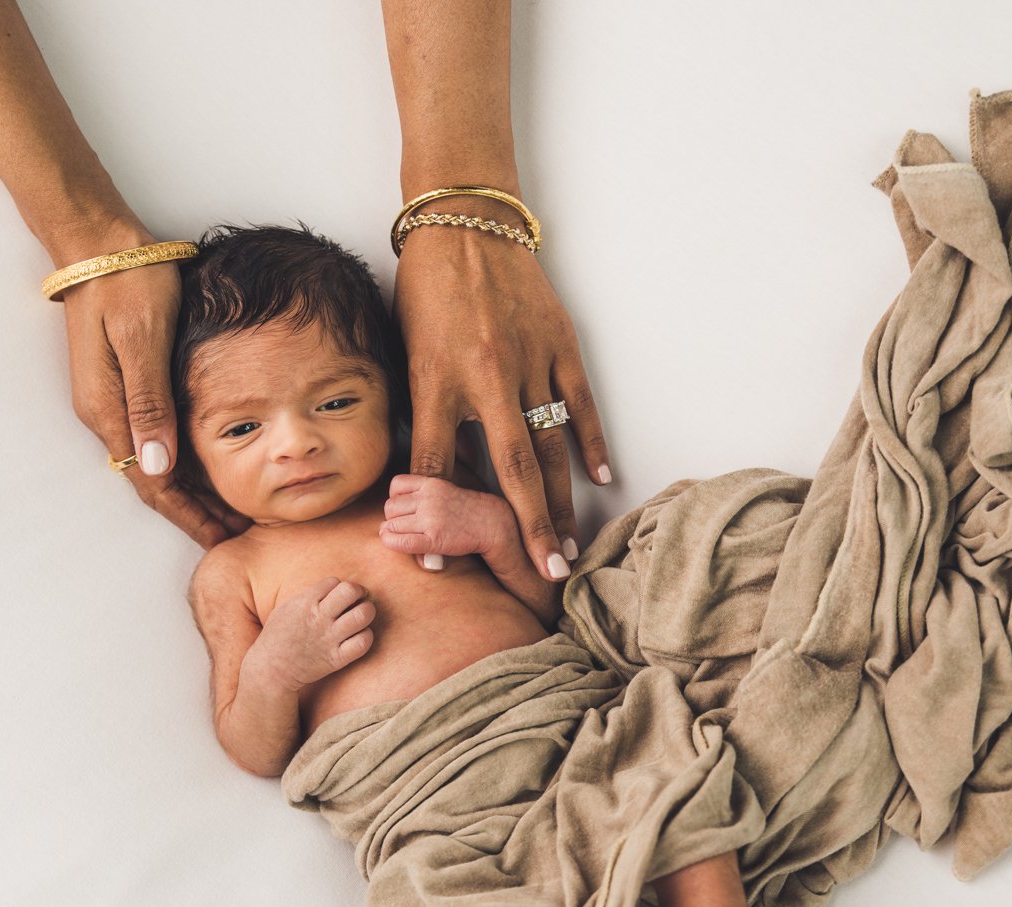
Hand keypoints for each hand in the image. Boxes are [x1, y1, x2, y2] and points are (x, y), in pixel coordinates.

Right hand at [58, 217, 252, 548]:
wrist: (98, 244)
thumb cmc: (129, 282)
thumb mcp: (143, 338)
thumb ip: (150, 401)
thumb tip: (156, 465)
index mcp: (111, 409)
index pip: (153, 484)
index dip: (190, 516)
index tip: (224, 540)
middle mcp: (106, 413)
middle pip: (154, 482)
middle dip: (194, 512)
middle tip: (238, 534)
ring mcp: (110, 400)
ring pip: (155, 464)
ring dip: (191, 491)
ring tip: (231, 510)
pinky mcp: (120, 385)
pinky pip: (153, 439)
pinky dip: (182, 461)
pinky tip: (209, 464)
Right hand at [245, 578, 375, 692]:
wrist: (271, 670)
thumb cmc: (278, 636)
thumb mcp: (286, 608)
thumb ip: (309, 595)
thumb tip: (333, 587)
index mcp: (305, 603)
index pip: (334, 581)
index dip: (338, 586)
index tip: (337, 596)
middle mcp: (319, 618)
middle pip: (351, 591)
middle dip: (359, 592)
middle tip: (358, 600)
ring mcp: (329, 639)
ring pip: (362, 615)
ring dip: (366, 613)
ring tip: (361, 617)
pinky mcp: (336, 659)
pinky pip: (362, 643)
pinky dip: (366, 637)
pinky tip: (359, 636)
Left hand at [377, 474, 513, 568]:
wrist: (491, 524)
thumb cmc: (465, 509)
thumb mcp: (444, 490)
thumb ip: (420, 493)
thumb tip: (392, 511)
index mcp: (431, 484)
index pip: (396, 485)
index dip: (395, 498)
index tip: (403, 507)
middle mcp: (429, 499)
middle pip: (390, 507)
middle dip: (393, 517)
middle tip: (405, 525)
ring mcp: (431, 519)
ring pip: (392, 524)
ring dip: (393, 531)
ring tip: (405, 535)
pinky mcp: (434, 539)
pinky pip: (402, 541)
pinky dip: (392, 543)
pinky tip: (395, 543)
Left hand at [394, 222, 610, 581]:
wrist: (463, 225)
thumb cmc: (426, 293)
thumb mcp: (410, 353)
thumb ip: (424, 413)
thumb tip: (434, 478)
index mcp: (436, 379)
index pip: (435, 462)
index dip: (436, 516)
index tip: (440, 565)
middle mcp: (485, 376)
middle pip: (511, 469)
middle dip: (528, 527)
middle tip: (543, 575)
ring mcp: (529, 361)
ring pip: (551, 446)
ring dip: (562, 500)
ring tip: (568, 544)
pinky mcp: (560, 344)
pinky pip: (580, 404)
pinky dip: (592, 441)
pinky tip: (602, 476)